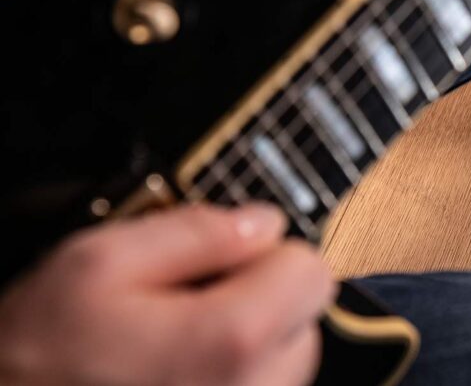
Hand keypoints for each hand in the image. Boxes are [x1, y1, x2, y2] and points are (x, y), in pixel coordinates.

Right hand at [0, 203, 334, 385]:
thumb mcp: (100, 263)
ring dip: (248, 339)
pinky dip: (236, 375)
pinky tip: (179, 372)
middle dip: (260, 294)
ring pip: (287, 357)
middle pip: (304, 314)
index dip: (266, 250)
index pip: (312, 269)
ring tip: (175, 342)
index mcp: (233, 339)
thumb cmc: (39, 360)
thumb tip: (262, 220)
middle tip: (187, 302)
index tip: (224, 257)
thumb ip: (194, 230)